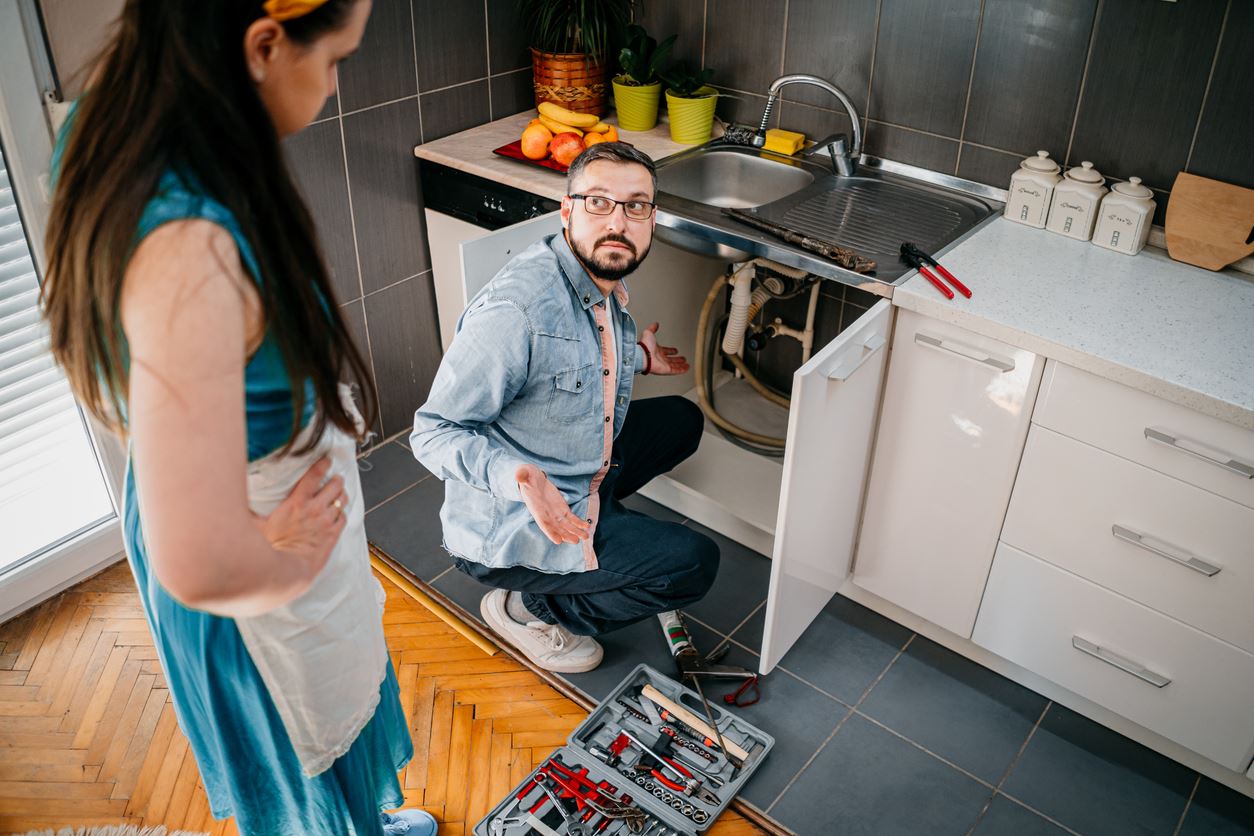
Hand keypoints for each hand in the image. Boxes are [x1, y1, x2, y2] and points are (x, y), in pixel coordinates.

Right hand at [252, 455, 346, 576]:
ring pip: (342, 501)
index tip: (326, 460)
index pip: (314, 476)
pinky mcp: (333, 535)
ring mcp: (326, 522)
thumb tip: (232, 500)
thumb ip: (247, 511)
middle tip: (336, 478)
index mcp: (296, 502)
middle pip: (334, 486)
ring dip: (342, 495)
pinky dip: (342, 514)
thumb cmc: (270, 549)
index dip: (322, 465)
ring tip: (341, 493)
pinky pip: (344, 519)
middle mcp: (314, 509)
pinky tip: (339, 514)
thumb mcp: (254, 525)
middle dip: (336, 480)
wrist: (287, 570)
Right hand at [516, 463, 590, 544]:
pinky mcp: (562, 509)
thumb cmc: (527, 477)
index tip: (558, 541)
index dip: (550, 532)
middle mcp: (546, 514)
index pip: (543, 523)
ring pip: (566, 525)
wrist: (533, 479)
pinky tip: (587, 526)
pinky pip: (572, 518)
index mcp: (537, 509)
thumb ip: (522, 476)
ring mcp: (555, 513)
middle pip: (557, 528)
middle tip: (576, 541)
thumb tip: (518, 475)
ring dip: (576, 531)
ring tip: (585, 537)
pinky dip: (579, 523)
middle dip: (566, 535)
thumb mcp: (524, 475)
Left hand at [639, 322, 688, 375]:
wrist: (643, 355)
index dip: (670, 351)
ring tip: (687, 364)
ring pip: (674, 365)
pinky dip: (681, 370)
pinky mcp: (666, 370)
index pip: (665, 351)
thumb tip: (655, 324)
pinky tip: (686, 369)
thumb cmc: (644, 346)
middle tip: (683, 359)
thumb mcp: (648, 333)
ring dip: (680, 365)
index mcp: (656, 350)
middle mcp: (660, 358)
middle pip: (670, 359)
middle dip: (677, 359)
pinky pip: (675, 370)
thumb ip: (652, 328)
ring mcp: (663, 364)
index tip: (675, 350)